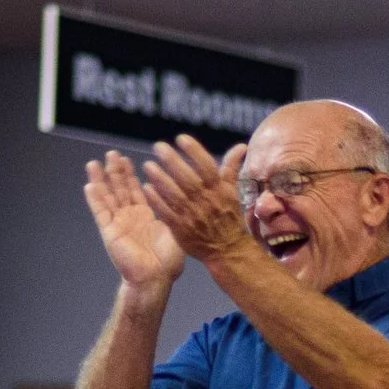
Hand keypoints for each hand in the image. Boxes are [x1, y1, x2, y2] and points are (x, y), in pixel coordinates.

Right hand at [83, 153, 187, 288]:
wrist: (156, 278)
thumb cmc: (169, 261)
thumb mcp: (175, 229)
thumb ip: (172, 210)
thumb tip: (181, 194)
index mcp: (145, 216)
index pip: (135, 190)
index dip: (130, 174)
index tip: (126, 158)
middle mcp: (129, 218)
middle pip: (119, 189)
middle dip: (115, 171)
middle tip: (111, 153)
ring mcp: (118, 224)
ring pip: (107, 197)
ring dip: (101, 180)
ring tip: (95, 163)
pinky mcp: (109, 232)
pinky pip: (100, 212)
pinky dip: (95, 199)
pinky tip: (90, 185)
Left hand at [138, 136, 255, 265]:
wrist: (228, 250)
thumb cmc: (229, 217)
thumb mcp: (232, 191)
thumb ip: (231, 167)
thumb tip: (241, 146)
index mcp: (219, 190)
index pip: (207, 166)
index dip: (194, 151)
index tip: (180, 138)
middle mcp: (206, 201)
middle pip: (188, 178)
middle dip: (172, 161)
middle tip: (158, 146)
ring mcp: (193, 216)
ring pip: (175, 195)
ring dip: (160, 179)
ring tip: (148, 165)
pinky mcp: (182, 229)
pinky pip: (167, 213)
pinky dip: (157, 201)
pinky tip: (147, 188)